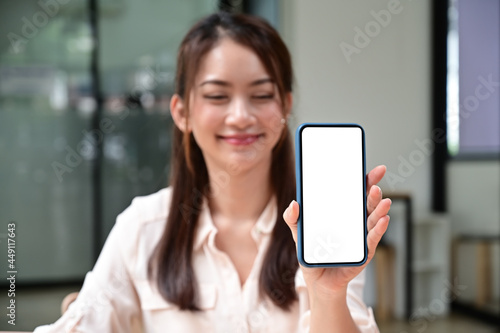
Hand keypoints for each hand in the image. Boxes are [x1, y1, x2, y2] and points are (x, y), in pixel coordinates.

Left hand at [283, 165, 390, 298]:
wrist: (318, 281)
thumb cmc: (312, 255)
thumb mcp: (299, 234)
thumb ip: (292, 219)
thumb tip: (293, 204)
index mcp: (343, 214)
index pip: (355, 193)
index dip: (365, 181)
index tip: (373, 170)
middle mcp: (356, 222)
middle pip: (367, 203)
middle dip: (373, 190)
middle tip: (375, 182)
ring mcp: (361, 236)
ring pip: (373, 218)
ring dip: (379, 208)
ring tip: (383, 199)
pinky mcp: (364, 252)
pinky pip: (372, 239)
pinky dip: (379, 229)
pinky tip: (384, 219)